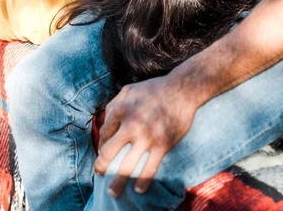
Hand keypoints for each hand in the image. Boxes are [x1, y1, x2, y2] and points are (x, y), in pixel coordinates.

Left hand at [94, 72, 197, 197]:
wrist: (182, 89)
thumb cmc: (154, 89)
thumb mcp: (129, 90)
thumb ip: (114, 103)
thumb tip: (104, 121)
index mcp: (121, 110)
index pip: (103, 134)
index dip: (101, 146)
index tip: (103, 153)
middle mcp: (131, 124)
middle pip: (108, 153)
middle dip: (101, 167)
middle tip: (100, 174)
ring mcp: (147, 136)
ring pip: (127, 166)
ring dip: (117, 182)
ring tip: (113, 192)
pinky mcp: (163, 145)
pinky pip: (149, 169)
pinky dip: (142, 182)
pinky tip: (138, 189)